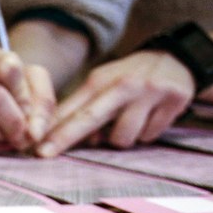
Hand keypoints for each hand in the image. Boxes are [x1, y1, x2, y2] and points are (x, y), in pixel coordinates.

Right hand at [0, 45, 54, 152]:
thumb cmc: (16, 91)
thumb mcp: (36, 84)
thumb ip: (43, 105)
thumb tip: (32, 134)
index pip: (6, 68)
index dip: (23, 93)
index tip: (28, 106)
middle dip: (15, 120)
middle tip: (25, 134)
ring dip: (4, 136)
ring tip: (10, 134)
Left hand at [36, 50, 195, 157]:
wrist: (177, 59)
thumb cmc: (130, 78)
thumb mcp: (103, 83)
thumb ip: (82, 108)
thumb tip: (58, 137)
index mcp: (100, 80)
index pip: (72, 109)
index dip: (53, 130)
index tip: (36, 146)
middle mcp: (123, 85)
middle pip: (89, 118)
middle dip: (65, 138)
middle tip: (45, 154)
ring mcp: (149, 94)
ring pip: (122, 137)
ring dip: (121, 138)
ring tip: (129, 122)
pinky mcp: (173, 103)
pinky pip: (149, 136)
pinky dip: (146, 133)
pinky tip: (150, 117)